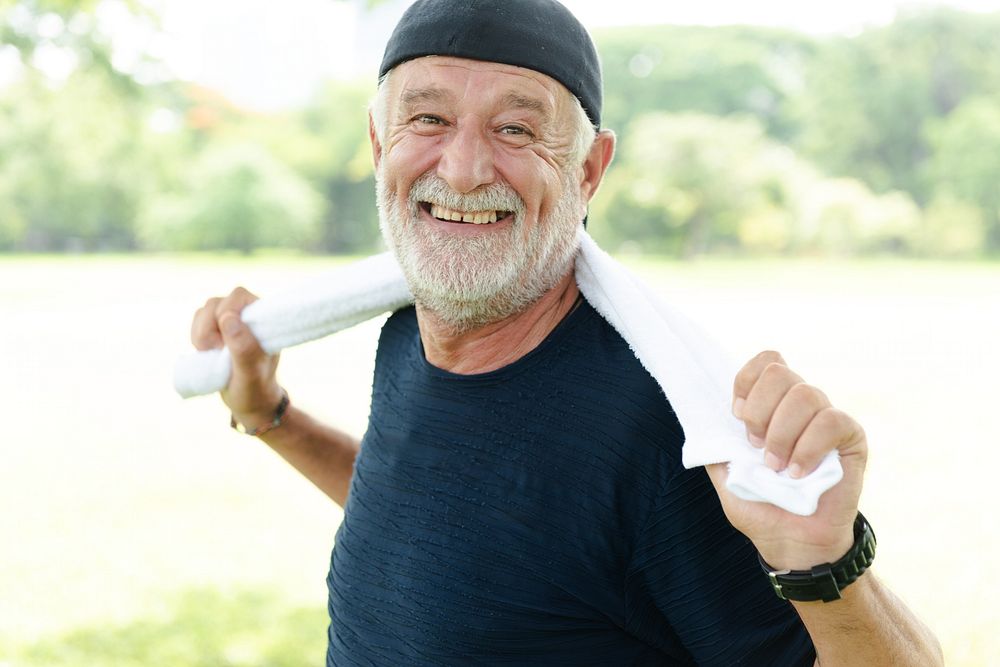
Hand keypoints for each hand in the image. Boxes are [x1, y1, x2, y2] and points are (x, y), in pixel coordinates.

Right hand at [190, 287, 282, 428]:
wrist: (248, 402)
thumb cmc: (255, 388)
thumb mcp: (250, 374)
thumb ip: (243, 348)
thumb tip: (228, 318)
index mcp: (263, 319)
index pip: (239, 296)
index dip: (225, 314)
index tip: (223, 343)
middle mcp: (247, 314)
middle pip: (216, 303)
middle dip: (209, 328)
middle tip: (217, 352)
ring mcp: (229, 320)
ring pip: (204, 311)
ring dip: (201, 335)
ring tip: (212, 355)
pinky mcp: (215, 328)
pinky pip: (196, 321)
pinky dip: (196, 337)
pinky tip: (206, 353)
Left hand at [706, 351, 867, 570]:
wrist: (793, 542)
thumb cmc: (761, 506)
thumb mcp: (725, 472)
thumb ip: (717, 442)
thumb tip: (703, 414)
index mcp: (772, 405)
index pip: (766, 361)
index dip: (746, 384)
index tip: (737, 418)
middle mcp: (800, 405)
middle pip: (779, 373)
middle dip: (759, 411)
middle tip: (756, 447)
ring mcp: (828, 417)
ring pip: (805, 394)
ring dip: (782, 434)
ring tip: (776, 468)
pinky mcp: (852, 437)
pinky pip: (831, 421)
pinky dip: (808, 448)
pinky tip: (799, 474)